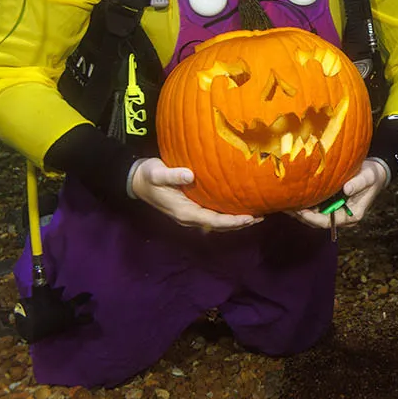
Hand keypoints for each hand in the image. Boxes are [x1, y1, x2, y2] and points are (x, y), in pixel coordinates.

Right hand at [128, 158, 261, 230]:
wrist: (137, 180)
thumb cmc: (148, 175)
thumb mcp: (157, 173)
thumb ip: (172, 174)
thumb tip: (189, 174)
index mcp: (184, 212)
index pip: (213, 220)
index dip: (232, 221)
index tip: (249, 218)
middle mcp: (189, 217)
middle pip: (219, 225)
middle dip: (239, 223)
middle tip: (260, 216)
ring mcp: (190, 214)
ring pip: (217, 222)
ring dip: (236, 221)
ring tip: (256, 215)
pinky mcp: (191, 208)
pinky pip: (213, 214)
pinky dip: (227, 214)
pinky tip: (239, 206)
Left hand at [292, 158, 390, 229]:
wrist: (374, 172)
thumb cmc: (373, 175)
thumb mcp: (369, 177)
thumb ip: (359, 183)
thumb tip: (347, 189)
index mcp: (351, 215)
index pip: (328, 222)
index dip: (313, 218)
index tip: (301, 211)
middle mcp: (341, 216)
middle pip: (317, 221)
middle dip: (301, 216)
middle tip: (286, 207)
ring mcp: (335, 210)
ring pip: (313, 215)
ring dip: (299, 211)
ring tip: (284, 203)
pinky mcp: (330, 203)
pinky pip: (314, 207)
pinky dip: (304, 203)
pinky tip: (293, 196)